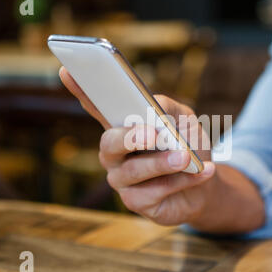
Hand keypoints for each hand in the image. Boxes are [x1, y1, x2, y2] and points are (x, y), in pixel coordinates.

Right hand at [59, 67, 215, 224]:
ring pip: (132, 171)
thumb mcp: (185, 120)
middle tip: (153, 134)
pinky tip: (202, 173)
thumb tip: (152, 106)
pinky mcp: (136, 202)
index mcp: (123, 127)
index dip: (80, 91)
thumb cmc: (189, 148)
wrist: (205, 186)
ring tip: (184, 158)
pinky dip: (181, 181)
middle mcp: (115, 154)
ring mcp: (122, 180)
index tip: (66, 69)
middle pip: (109, 143)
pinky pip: (153, 192)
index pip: (97, 108)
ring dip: (161, 163)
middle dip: (130, 137)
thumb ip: (169, 108)